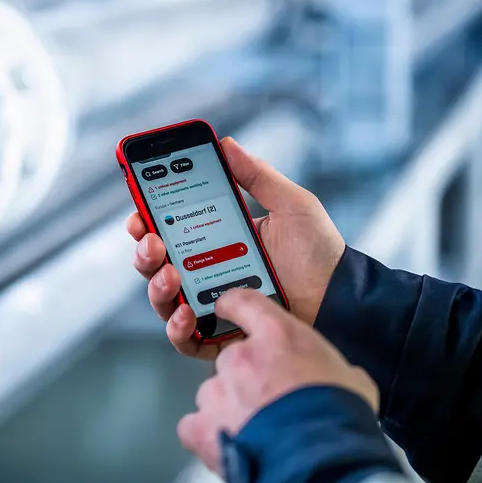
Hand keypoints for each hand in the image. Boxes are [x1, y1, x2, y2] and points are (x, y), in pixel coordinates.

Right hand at [127, 137, 345, 358]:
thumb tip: (226, 143)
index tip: (140, 211)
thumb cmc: (318, 250)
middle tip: (152, 242)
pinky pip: (187, 339)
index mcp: (216, 238)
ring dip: (156, 286)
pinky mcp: (221, 336)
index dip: (147, 219)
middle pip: (157, 264)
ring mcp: (211, 306)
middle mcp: (206, 272)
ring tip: (170, 275)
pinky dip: (178, 329)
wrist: (341, 296)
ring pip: (164, 300)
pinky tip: (186, 314)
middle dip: (145, 252)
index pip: (169, 228)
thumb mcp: (291, 204)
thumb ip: (257, 176)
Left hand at [177, 289, 377, 473]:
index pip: (244, 303)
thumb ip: (325, 365)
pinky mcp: (203, 427)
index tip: (227, 307)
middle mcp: (241, 358)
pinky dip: (208, 433)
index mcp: (277, 336)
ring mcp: (218, 392)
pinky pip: (195, 424)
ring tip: (255, 427)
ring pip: (214, 392)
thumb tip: (331, 375)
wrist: (324, 461)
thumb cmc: (340, 418)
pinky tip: (230, 442)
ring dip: (228, 407)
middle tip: (269, 400)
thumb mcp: (348, 377)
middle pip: (232, 359)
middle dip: (245, 378)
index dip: (234, 305)